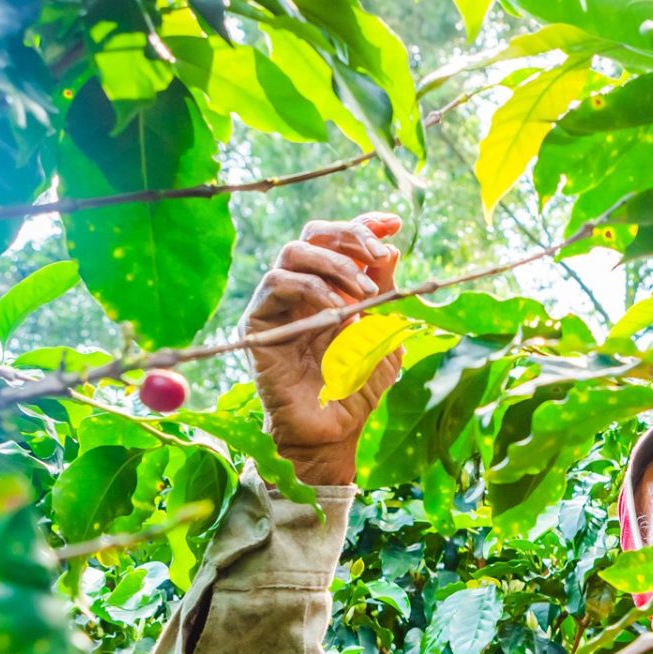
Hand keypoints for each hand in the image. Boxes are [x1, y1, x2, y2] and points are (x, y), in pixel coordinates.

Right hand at [242, 213, 404, 486]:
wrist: (332, 430)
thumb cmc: (357, 387)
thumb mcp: (383, 335)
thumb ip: (386, 293)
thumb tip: (391, 249)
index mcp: (333, 286)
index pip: (341, 240)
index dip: (365, 224)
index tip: (394, 222)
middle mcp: (303, 287)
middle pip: (315, 234)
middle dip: (351, 235)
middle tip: (380, 255)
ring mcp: (279, 302)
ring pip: (293, 251)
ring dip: (335, 263)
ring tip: (364, 293)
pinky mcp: (258, 320)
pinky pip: (277, 282)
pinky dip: (312, 286)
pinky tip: (338, 308)